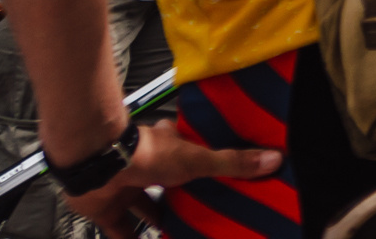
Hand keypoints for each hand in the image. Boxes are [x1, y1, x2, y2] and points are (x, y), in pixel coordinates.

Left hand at [62, 120, 282, 238]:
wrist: (102, 165)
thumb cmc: (147, 153)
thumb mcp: (198, 158)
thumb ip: (232, 162)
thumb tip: (272, 158)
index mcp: (169, 145)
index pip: (189, 152)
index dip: (201, 162)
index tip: (215, 175)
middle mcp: (147, 165)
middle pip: (167, 182)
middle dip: (180, 197)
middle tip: (200, 212)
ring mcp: (127, 187)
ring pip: (145, 207)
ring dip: (158, 220)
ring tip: (178, 233)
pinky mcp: (109, 210)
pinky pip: (121, 231)